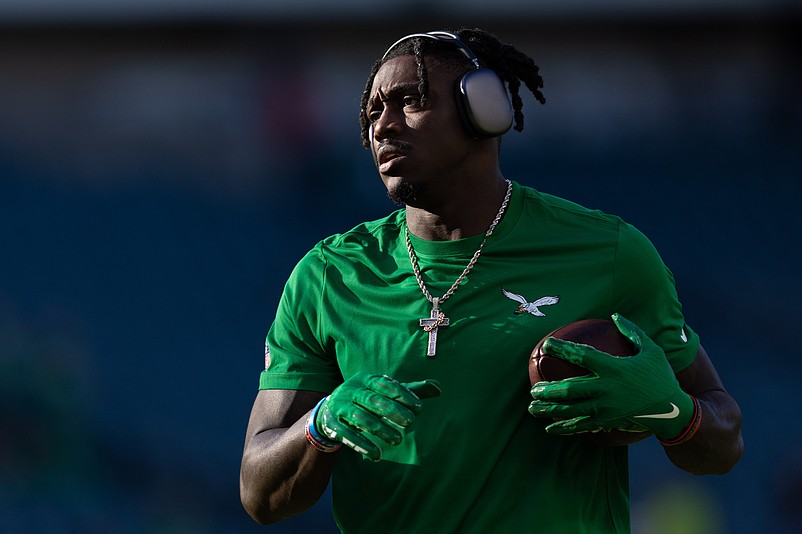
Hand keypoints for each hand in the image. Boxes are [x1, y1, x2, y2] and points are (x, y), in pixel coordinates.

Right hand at [316, 372, 440, 460]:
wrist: (330, 411)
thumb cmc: (366, 400)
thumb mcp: (384, 393)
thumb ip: (409, 391)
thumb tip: (438, 388)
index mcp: (365, 379)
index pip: (385, 384)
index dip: (402, 395)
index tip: (419, 407)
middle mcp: (350, 390)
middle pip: (373, 401)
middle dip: (393, 412)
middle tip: (410, 422)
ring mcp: (340, 406)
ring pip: (361, 418)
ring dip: (380, 430)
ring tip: (397, 440)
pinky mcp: (332, 423)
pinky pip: (347, 435)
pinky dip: (362, 445)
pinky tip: (376, 455)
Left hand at [528, 314, 693, 439]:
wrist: (672, 409)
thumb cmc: (660, 376)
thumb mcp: (651, 350)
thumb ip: (632, 332)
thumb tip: (615, 315)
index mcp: (614, 368)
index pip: (582, 355)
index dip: (562, 349)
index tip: (546, 345)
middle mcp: (606, 389)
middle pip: (570, 389)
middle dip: (548, 389)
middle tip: (532, 388)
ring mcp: (605, 408)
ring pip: (571, 410)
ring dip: (549, 409)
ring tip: (532, 408)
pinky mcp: (606, 422)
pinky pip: (581, 426)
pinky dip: (563, 428)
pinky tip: (549, 428)